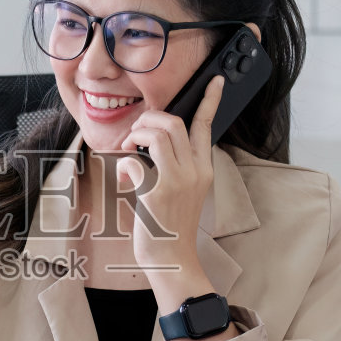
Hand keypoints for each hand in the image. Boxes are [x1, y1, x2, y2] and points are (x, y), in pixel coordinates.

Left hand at [118, 76, 222, 271]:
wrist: (172, 259)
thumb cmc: (171, 225)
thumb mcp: (183, 191)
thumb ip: (173, 167)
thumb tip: (146, 148)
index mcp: (204, 169)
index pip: (207, 126)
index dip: (210, 100)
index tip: (214, 81)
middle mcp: (195, 172)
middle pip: (175, 123)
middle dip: (150, 119)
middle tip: (136, 135)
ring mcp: (178, 181)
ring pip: (158, 134)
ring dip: (137, 134)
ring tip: (129, 149)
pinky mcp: (158, 193)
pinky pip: (136, 161)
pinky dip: (125, 163)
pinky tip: (126, 178)